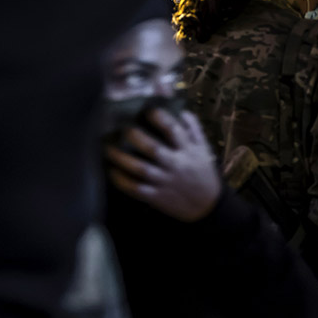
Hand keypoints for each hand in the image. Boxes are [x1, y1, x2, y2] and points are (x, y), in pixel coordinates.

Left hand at [105, 109, 221, 221]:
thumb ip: (194, 130)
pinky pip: (136, 188)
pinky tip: (112, 171)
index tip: (147, 110)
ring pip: (141, 169)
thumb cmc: (204, 175)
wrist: (208, 207)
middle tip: (122, 129)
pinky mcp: (157, 197)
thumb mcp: (204, 151)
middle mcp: (176, 164)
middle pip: (153, 149)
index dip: (160, 118)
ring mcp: (165, 181)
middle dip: (136, 137)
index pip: (174, 130)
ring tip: (108, 148)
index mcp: (188, 151)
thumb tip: (182, 111)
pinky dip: (123, 181)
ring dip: (122, 158)